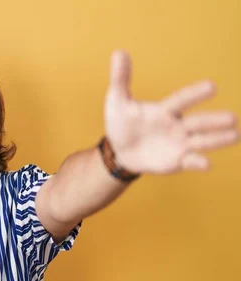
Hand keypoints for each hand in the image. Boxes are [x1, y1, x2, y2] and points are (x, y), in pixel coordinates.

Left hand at [104, 51, 238, 173]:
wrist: (119, 151)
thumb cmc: (121, 123)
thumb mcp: (117, 102)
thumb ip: (120, 79)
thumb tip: (118, 52)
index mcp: (165, 110)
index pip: (181, 100)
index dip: (194, 95)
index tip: (212, 86)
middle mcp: (177, 125)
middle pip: (197, 122)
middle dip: (214, 120)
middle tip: (232, 118)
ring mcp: (179, 143)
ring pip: (201, 140)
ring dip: (217, 139)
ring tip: (236, 135)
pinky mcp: (177, 160)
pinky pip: (190, 161)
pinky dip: (198, 162)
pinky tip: (206, 164)